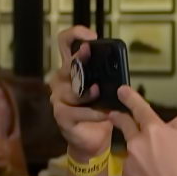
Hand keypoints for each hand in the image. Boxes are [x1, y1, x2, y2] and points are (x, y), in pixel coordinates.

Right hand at [49, 26, 112, 159]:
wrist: (93, 140)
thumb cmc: (98, 110)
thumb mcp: (105, 89)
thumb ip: (106, 75)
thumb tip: (118, 65)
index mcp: (71, 69)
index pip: (65, 43)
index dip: (76, 34)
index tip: (92, 36)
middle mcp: (61, 80)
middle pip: (68, 64)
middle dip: (80, 58)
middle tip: (90, 54)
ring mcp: (59, 98)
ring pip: (73, 90)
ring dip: (89, 92)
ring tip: (100, 93)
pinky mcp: (62, 116)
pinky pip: (79, 112)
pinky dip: (95, 113)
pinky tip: (105, 114)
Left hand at [109, 86, 176, 175]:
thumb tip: (169, 125)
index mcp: (156, 131)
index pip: (139, 108)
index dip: (130, 97)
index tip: (121, 90)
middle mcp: (137, 145)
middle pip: (124, 126)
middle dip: (119, 118)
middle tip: (116, 116)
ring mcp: (129, 165)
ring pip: (132, 151)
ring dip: (140, 152)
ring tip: (159, 168)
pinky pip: (133, 171)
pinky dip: (141, 172)